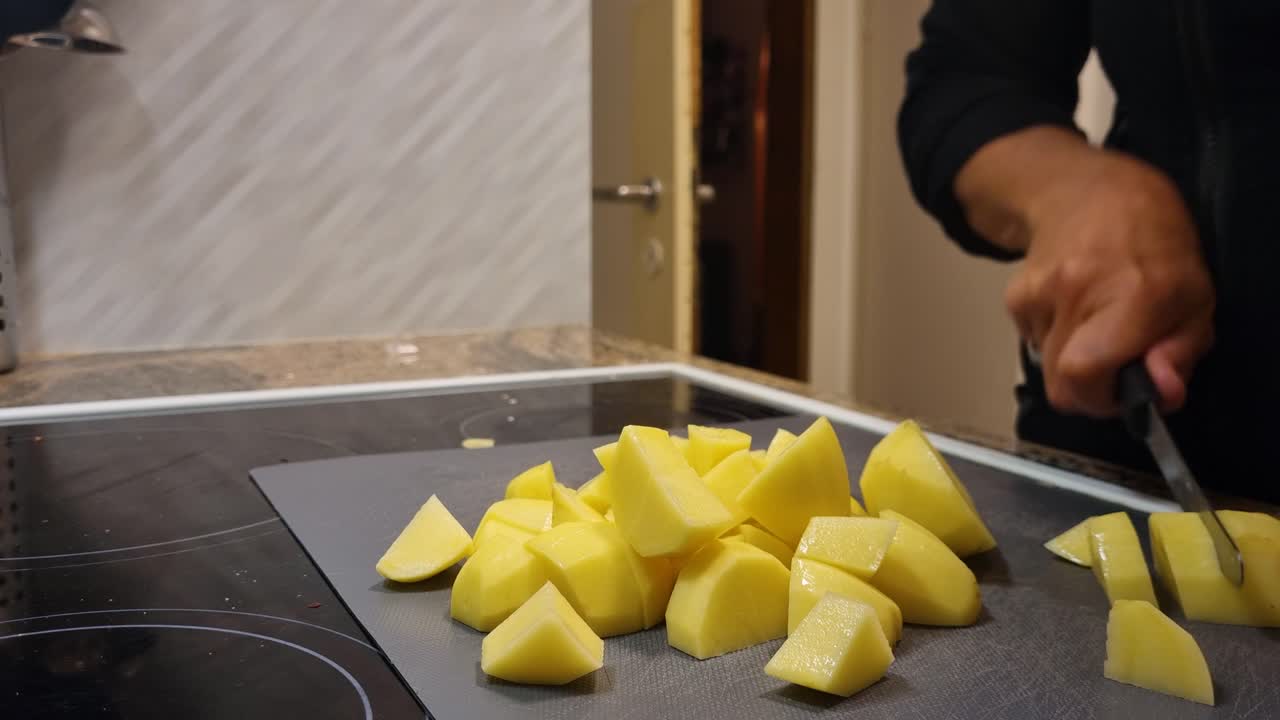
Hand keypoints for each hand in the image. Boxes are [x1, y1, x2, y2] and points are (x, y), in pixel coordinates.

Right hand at [958, 127, 1214, 415]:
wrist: (1086, 189)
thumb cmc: (1150, 238)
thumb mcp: (1194, 296)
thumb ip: (1180, 352)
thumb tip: (1161, 392)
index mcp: (1134, 295)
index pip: (1084, 374)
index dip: (1101, 399)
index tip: (1122, 393)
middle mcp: (1079, 292)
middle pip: (1060, 385)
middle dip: (1089, 390)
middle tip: (1113, 366)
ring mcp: (1040, 293)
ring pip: (1047, 365)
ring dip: (1072, 356)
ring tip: (1096, 319)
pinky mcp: (1015, 296)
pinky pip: (1033, 340)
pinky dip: (1053, 335)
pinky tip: (1072, 304)